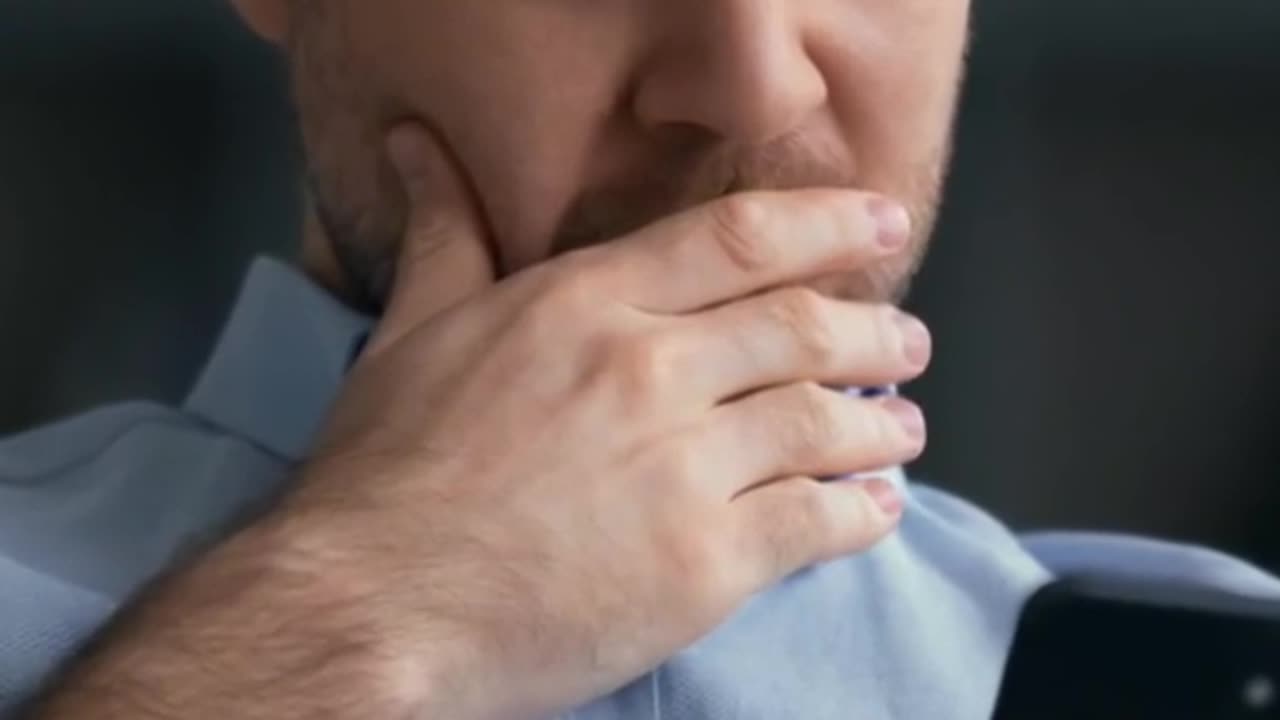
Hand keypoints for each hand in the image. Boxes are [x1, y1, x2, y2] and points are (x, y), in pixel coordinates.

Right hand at [292, 123, 930, 719]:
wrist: (371, 606)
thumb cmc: (384, 475)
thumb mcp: (410, 333)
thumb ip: (445, 237)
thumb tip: (415, 151)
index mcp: (585, 306)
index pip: (740, 238)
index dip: (827, 224)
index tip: (881, 223)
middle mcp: (648, 372)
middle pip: (802, 329)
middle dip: (875, 331)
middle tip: (907, 339)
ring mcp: (684, 470)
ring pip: (824, 423)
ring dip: (881, 423)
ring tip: (904, 427)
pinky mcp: (704, 566)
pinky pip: (817, 523)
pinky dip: (863, 511)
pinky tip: (877, 507)